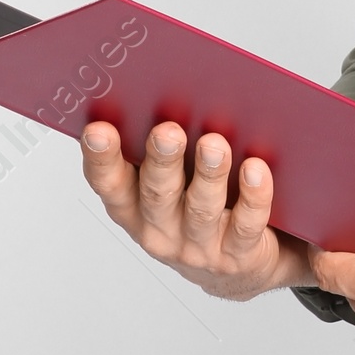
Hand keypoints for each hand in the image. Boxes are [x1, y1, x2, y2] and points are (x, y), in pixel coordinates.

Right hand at [81, 121, 312, 300]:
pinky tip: (257, 169)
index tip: (98, 128)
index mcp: (133, 207)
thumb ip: (160, 146)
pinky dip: (253, 196)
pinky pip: (246, 224)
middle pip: (157, 194)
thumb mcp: (170, 180)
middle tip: (167, 131)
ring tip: (214, 145)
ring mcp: (199, 247)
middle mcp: (160, 230)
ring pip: (202, 209)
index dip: (100, 158)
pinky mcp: (238, 255)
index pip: (110, 183)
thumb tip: (165, 87)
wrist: (236, 267)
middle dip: (161, 160)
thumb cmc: (196, 206)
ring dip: (208, 175)